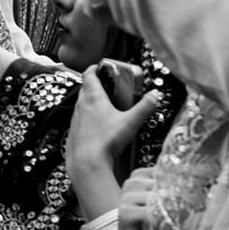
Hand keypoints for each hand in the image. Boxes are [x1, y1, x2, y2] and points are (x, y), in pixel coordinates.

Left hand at [65, 61, 165, 214]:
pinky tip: (99, 128)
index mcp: (93, 97)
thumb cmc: (106, 140)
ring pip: (81, 105)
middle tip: (108, 86)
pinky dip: (88, 119)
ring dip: (91, 102)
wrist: (87, 163)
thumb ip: (145, 107)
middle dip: (95, 85)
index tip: (100, 66)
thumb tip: (155, 95)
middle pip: (85, 88)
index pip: (89, 74)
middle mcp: (81, 106)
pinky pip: (80, 121)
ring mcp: (75, 120)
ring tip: (106, 107)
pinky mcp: (73, 133)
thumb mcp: (131, 121)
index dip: (94, 68)